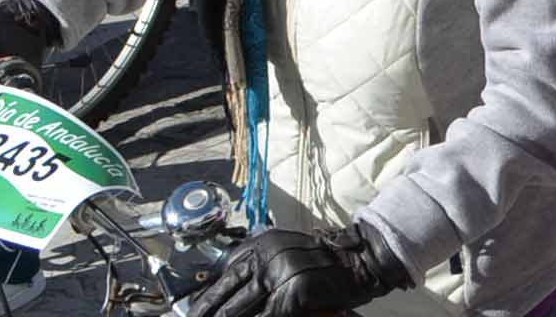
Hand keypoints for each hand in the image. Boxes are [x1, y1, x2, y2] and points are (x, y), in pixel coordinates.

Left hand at [185, 225, 408, 316]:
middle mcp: (265, 255)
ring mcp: (278, 274)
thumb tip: (232, 294)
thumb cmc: (326, 262)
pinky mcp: (292, 294)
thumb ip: (261, 267)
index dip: (205, 298)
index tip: (193, 311)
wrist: (362, 259)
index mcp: (261, 244)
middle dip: (207, 314)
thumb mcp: (286, 255)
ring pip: (238, 310)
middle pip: (225, 294)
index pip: (223, 275)